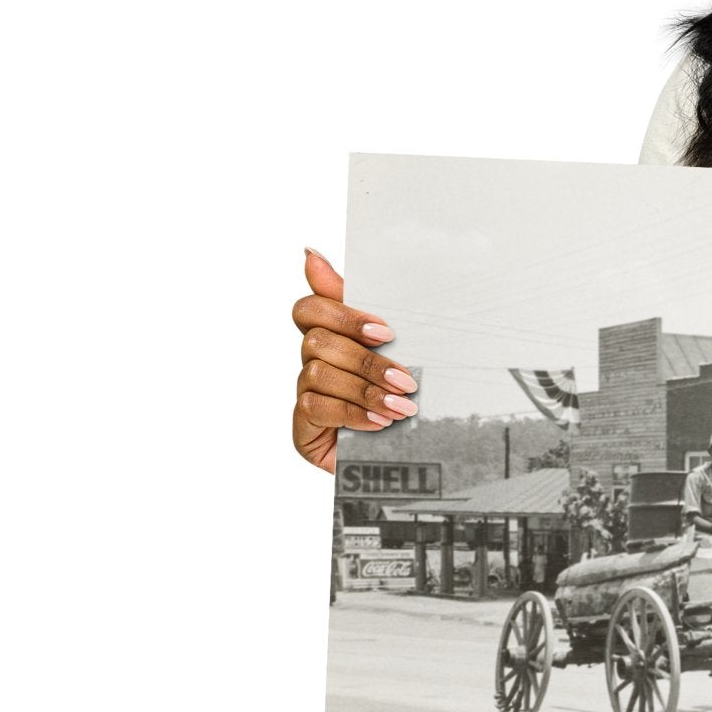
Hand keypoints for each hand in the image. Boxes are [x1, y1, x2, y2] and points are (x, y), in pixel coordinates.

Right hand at [291, 248, 417, 473]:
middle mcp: (312, 362)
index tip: (385, 331)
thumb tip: (310, 253)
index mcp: (332, 337)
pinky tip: (381, 424)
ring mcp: (305, 394)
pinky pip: (316, 408)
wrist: (408, 459)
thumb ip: (363, 306)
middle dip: (367, 361)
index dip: (342, 314)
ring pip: (319, 374)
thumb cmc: (400, 398)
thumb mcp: (396, 351)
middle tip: (407, 379)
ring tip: (403, 407)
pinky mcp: (302, 427)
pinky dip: (353, 414)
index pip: (310, 308)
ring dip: (365, 390)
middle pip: (318, 341)